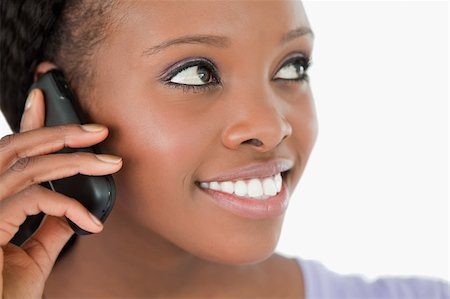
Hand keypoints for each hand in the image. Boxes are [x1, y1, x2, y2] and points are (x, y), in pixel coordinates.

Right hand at [0, 89, 122, 297]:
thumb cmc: (5, 293)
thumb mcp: (34, 255)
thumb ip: (51, 227)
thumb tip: (73, 209)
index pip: (11, 152)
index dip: (28, 122)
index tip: (44, 97)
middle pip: (18, 148)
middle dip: (60, 132)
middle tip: (98, 130)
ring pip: (30, 167)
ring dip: (76, 162)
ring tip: (111, 164)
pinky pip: (35, 198)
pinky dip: (69, 206)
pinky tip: (92, 224)